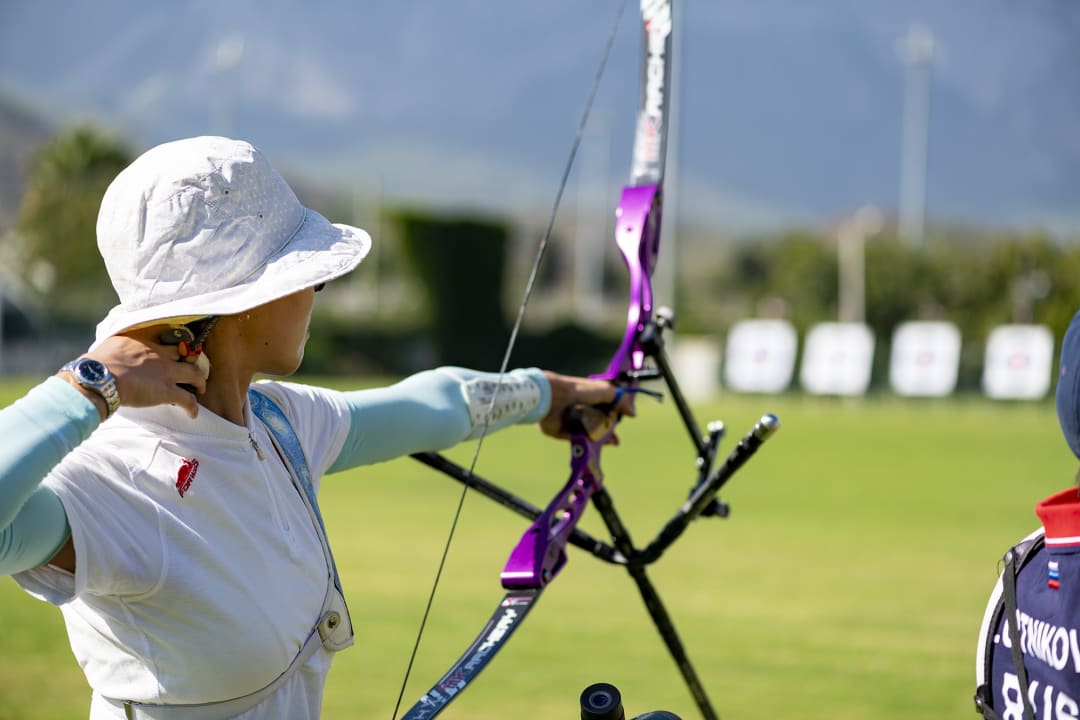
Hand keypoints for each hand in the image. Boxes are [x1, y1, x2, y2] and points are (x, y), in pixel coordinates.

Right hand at [63, 332, 208, 419]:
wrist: (99, 377)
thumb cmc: (97, 364)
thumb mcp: (109, 346)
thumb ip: (118, 348)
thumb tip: (111, 354)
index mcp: (146, 344)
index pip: (166, 344)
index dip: (173, 351)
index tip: (174, 355)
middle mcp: (161, 356)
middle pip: (185, 356)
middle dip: (190, 363)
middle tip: (191, 372)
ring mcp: (166, 373)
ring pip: (194, 375)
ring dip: (199, 383)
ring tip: (199, 389)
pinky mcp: (167, 391)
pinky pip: (188, 400)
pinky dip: (193, 407)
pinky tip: (193, 414)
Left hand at [539, 371, 635, 442]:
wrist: (553, 398)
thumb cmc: (579, 391)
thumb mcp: (604, 391)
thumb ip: (620, 400)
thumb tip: (633, 414)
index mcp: (590, 398)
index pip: (606, 409)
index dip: (614, 416)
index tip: (622, 422)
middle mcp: (582, 410)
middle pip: (598, 424)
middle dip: (609, 433)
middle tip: (615, 440)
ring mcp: (573, 422)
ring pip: (590, 434)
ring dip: (600, 440)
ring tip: (611, 443)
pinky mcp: (564, 433)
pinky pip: (578, 441)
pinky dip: (587, 444)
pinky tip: (595, 447)